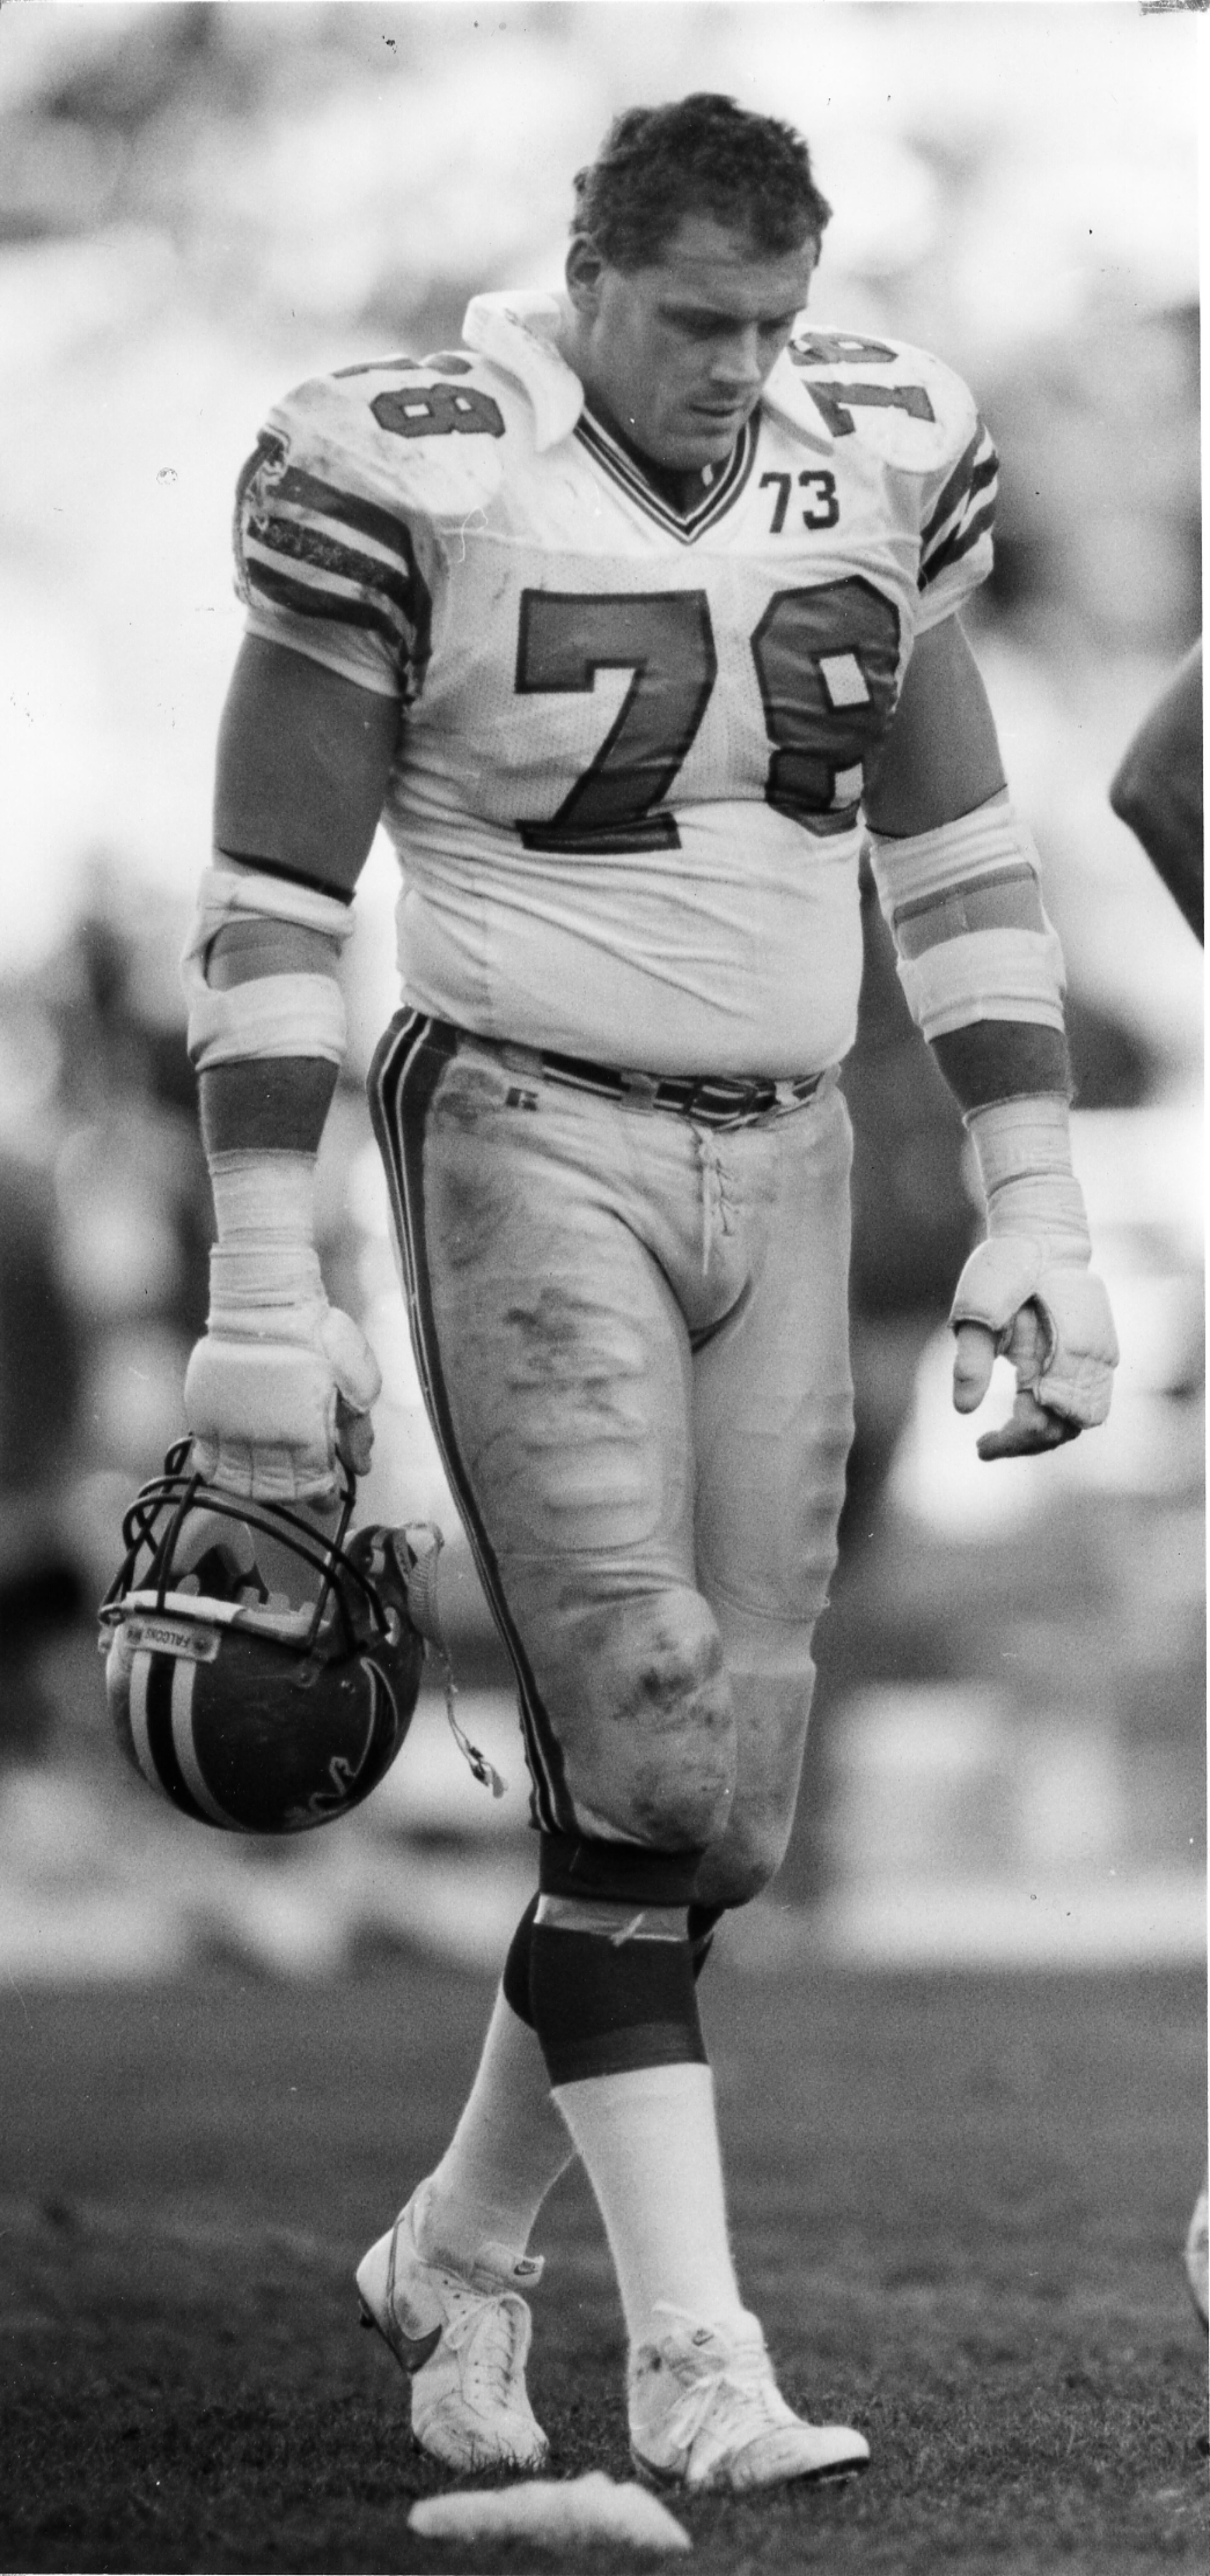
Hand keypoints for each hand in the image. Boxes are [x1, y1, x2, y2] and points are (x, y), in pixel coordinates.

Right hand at [184, 1299, 380, 1503]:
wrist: (266, 1304)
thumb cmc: (319, 1336)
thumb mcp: (357, 1380)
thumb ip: (359, 1429)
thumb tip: (361, 1466)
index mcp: (307, 1436)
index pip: (313, 1490)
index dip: (322, 1498)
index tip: (327, 1496)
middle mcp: (267, 1442)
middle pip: (277, 1493)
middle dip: (293, 1496)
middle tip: (301, 1489)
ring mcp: (232, 1431)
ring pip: (242, 1484)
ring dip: (257, 1489)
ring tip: (269, 1482)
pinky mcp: (206, 1417)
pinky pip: (209, 1463)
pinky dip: (221, 1473)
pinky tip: (233, 1470)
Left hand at [949, 1237, 1117, 1462]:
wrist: (1043, 1235)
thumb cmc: (1004, 1268)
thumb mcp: (977, 1308)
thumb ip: (972, 1359)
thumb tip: (963, 1409)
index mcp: (1061, 1352)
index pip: (1045, 1422)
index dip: (1015, 1441)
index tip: (980, 1446)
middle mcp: (1091, 1359)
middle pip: (1068, 1429)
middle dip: (1029, 1444)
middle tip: (987, 1445)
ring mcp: (1101, 1355)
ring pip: (1083, 1418)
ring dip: (1045, 1432)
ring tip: (1004, 1434)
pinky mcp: (1100, 1352)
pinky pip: (1089, 1398)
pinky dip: (1059, 1414)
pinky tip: (1027, 1409)